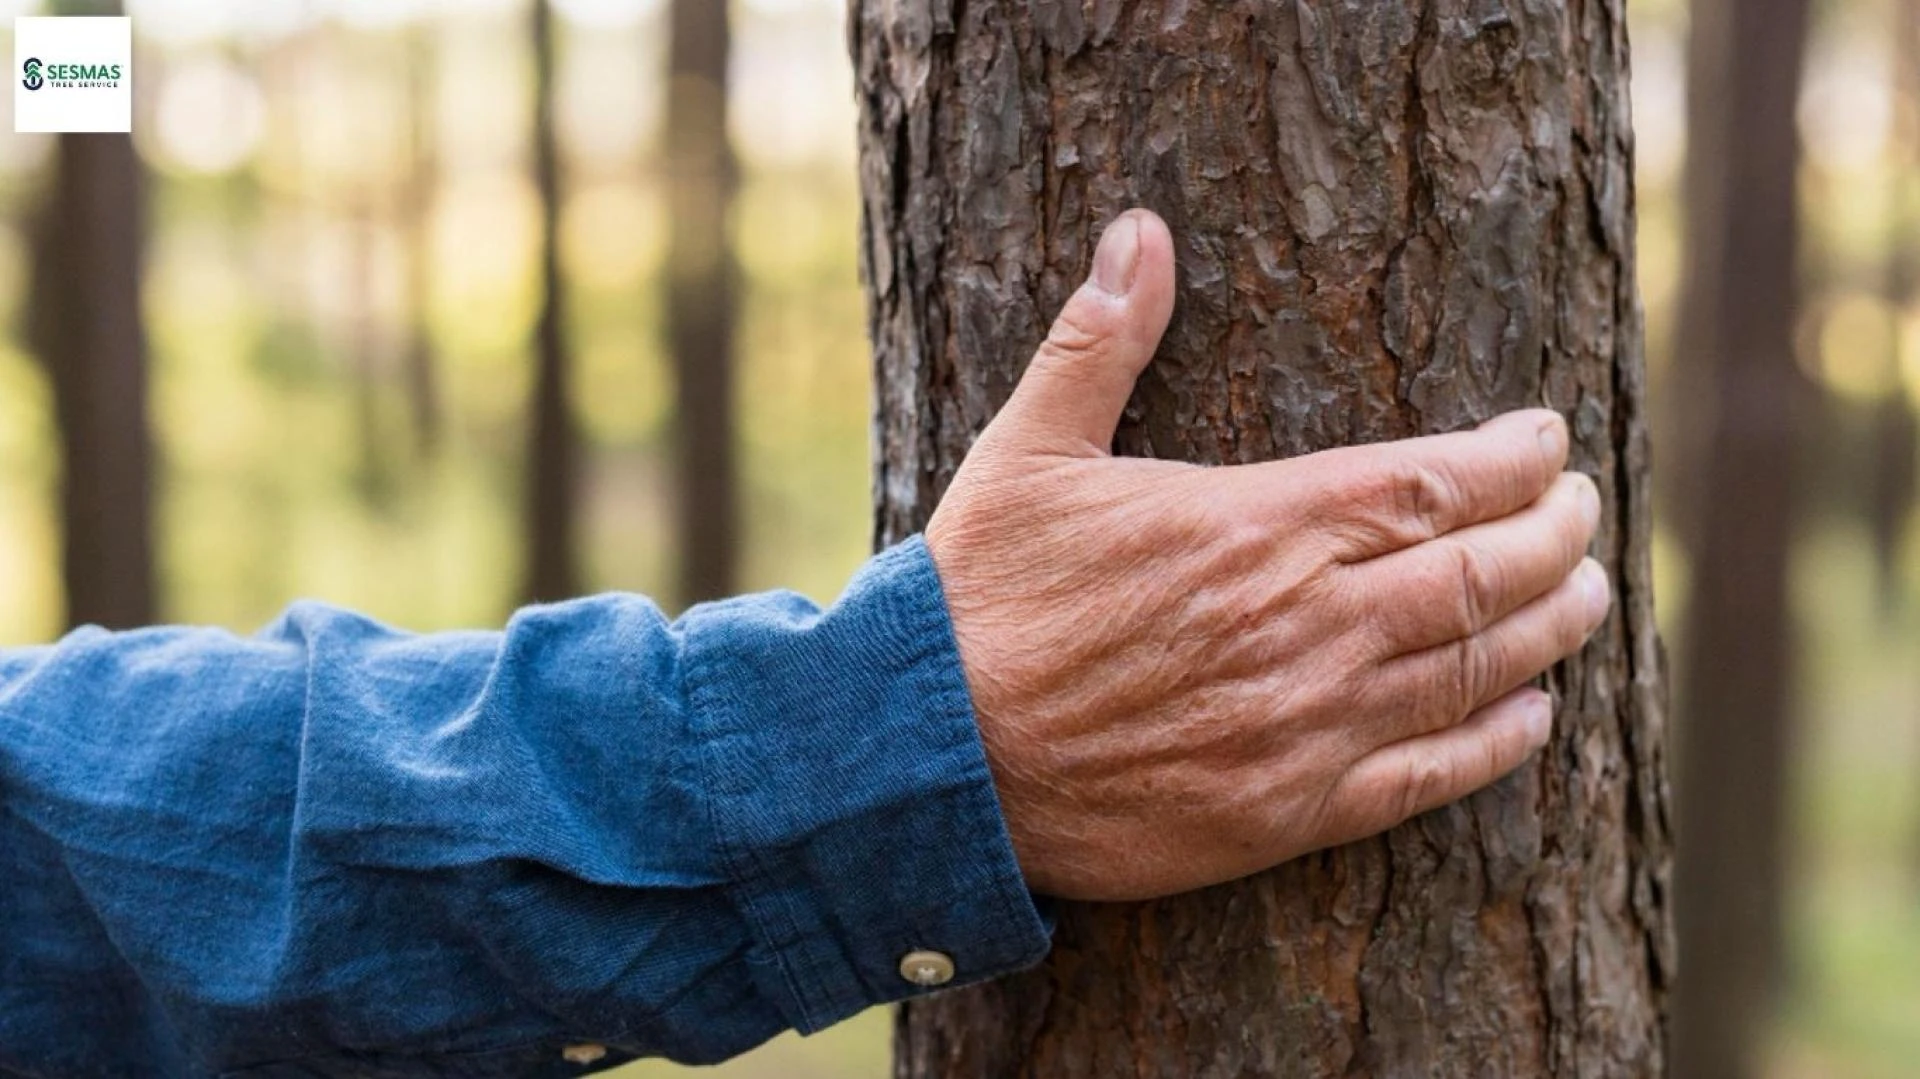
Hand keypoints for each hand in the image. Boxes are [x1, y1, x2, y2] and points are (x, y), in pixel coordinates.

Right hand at [925, 209, 1608, 901]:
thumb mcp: (1028, 451)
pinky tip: (1528, 718)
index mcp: (1256, 524)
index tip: (1547, 443)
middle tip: (1584, 514)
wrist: (931, 758)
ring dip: (1550, 629)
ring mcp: (1306, 724)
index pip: (1435, 481)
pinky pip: (1429, 778)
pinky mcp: (1287, 813)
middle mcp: (1305, 623)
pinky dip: (1497, 743)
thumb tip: (1138, 233)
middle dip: (1555, 535)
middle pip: (1483, 572)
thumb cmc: (982, 596)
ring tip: (1588, 597)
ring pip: (1476, 670)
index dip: (1513, 460)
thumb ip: (1099, 343)